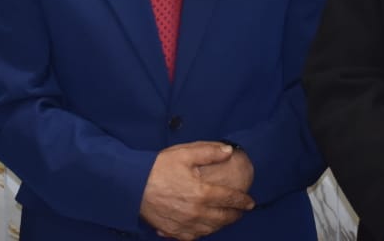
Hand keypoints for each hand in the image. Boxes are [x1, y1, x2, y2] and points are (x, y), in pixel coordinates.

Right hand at [140, 141, 254, 239]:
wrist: (133, 185)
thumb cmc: (158, 168)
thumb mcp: (185, 153)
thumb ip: (209, 152)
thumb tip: (229, 151)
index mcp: (202, 193)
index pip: (230, 199)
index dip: (242, 201)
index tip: (250, 202)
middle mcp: (196, 212)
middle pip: (223, 218)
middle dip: (235, 215)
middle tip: (241, 211)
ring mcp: (185, 224)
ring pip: (210, 229)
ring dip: (221, 225)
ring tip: (226, 219)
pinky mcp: (173, 231)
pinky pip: (194, 236)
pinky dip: (203, 233)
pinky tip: (205, 227)